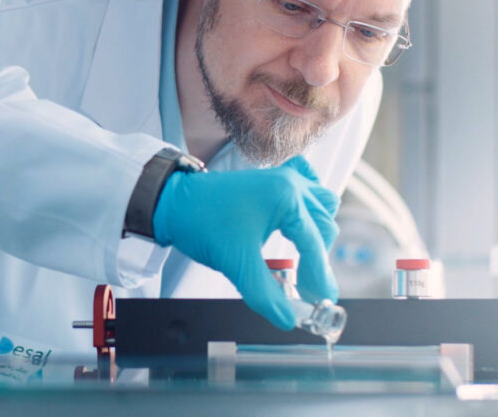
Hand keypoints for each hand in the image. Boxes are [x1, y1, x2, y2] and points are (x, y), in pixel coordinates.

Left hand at [152, 156, 339, 329]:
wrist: (173, 203)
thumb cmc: (202, 224)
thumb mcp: (236, 264)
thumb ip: (265, 295)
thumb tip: (287, 319)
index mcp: (286, 198)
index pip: (314, 244)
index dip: (320, 277)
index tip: (322, 300)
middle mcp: (290, 183)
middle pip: (323, 225)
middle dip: (317, 259)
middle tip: (306, 287)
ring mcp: (282, 178)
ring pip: (320, 205)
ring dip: (316, 233)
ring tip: (303, 260)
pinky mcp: (271, 180)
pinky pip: (306, 187)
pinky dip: (308, 207)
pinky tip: (298, 223)